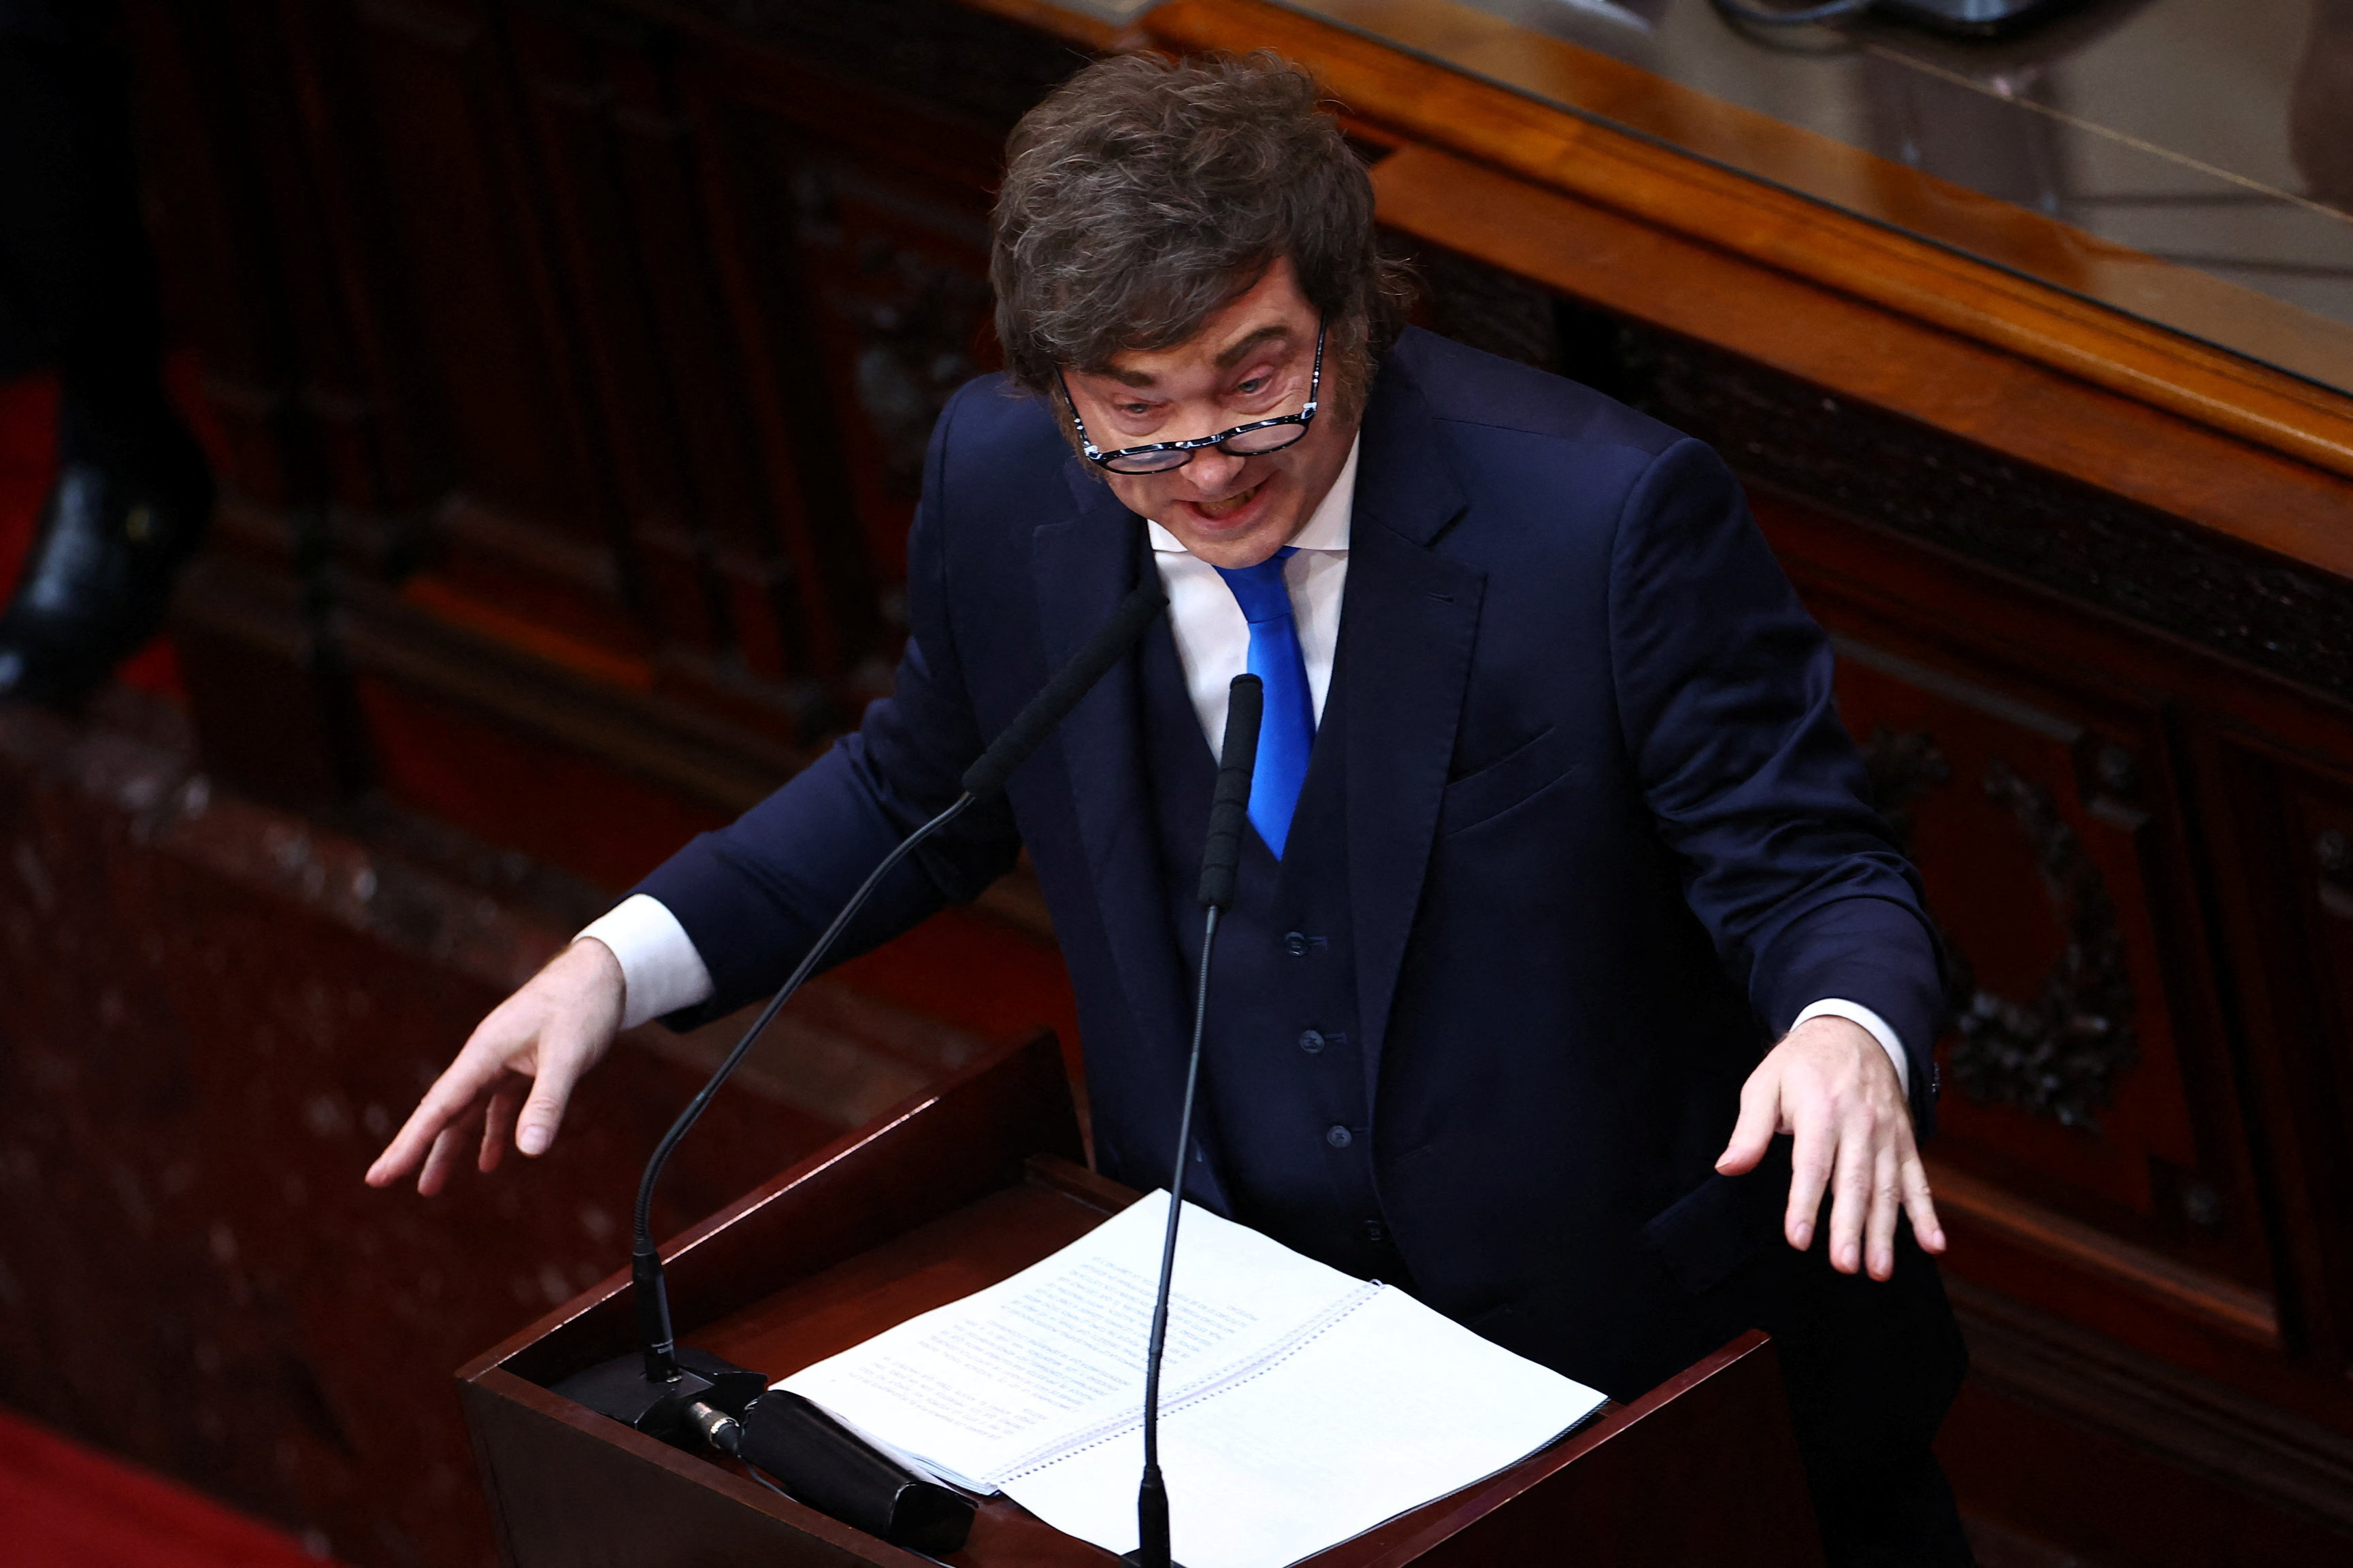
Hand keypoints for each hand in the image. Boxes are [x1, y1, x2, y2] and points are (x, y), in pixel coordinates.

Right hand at [364, 938, 625, 1194]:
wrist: (603, 972)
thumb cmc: (582, 1006)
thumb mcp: (568, 1056)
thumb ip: (547, 1102)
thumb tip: (529, 1151)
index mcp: (484, 1053)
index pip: (438, 1106)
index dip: (408, 1142)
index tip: (380, 1174)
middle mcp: (485, 1058)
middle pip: (443, 1110)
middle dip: (416, 1147)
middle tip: (383, 1181)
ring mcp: (502, 1062)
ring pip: (468, 1112)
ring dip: (451, 1147)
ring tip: (430, 1186)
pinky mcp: (523, 1066)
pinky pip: (499, 1105)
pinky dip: (493, 1132)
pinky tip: (490, 1160)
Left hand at [1715, 1016, 1945, 1279]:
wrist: (1854, 1029)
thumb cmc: (1801, 1064)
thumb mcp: (1765, 1083)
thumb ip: (1749, 1129)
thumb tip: (1728, 1167)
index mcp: (1821, 1110)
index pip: (1813, 1164)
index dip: (1805, 1202)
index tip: (1798, 1238)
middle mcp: (1859, 1124)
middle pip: (1854, 1182)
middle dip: (1850, 1227)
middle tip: (1844, 1265)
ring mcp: (1887, 1134)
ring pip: (1887, 1188)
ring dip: (1885, 1231)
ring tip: (1878, 1269)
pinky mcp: (1905, 1141)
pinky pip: (1918, 1180)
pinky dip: (1927, 1213)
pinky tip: (1934, 1245)